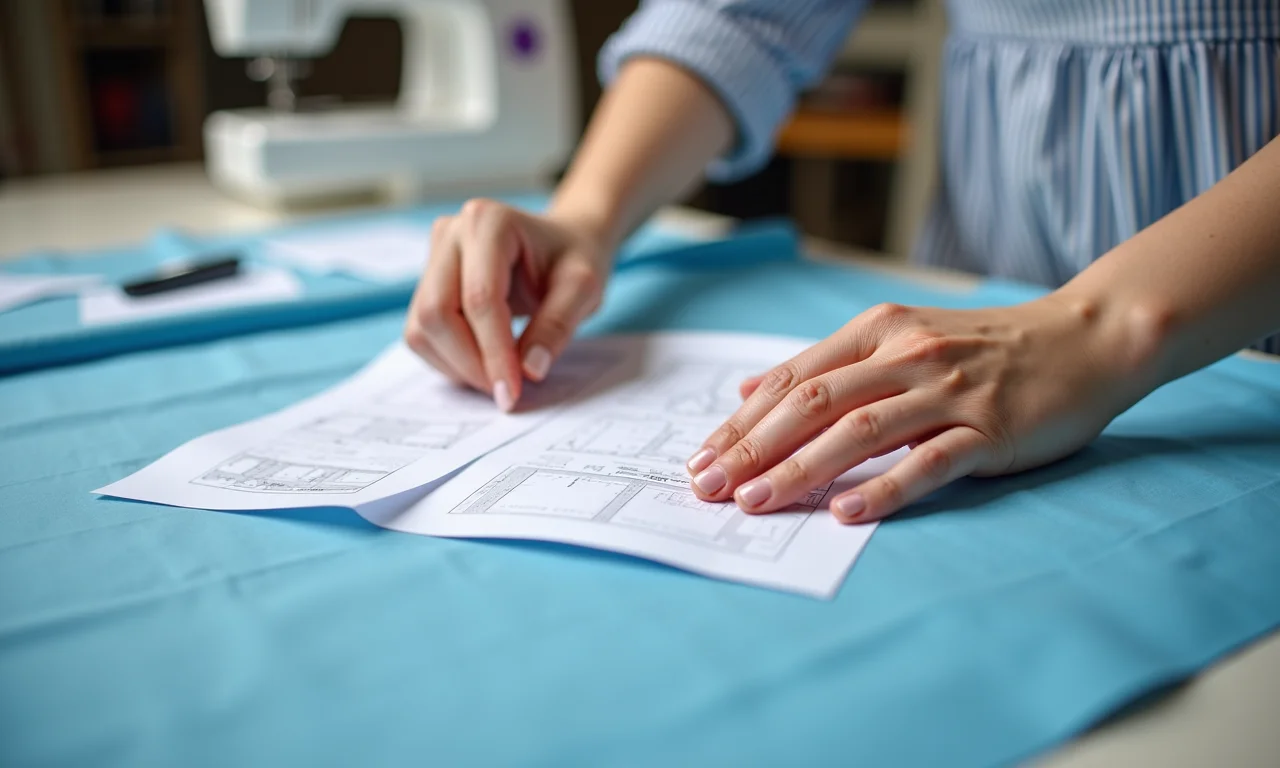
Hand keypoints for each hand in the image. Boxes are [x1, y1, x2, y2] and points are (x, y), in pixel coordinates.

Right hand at [404, 199, 610, 410]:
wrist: (561, 244)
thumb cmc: (573, 259)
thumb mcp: (583, 288)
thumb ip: (558, 325)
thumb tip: (529, 370)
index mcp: (489, 222)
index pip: (480, 298)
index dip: (494, 352)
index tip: (513, 391)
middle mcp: (450, 234)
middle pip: (437, 313)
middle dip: (470, 362)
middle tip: (507, 391)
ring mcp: (432, 258)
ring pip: (422, 328)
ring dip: (457, 365)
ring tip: (500, 376)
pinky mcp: (426, 284)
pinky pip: (421, 333)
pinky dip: (448, 360)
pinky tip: (483, 363)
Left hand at [686, 296, 1150, 523]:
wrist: (1086, 338)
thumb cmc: (985, 348)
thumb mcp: (900, 337)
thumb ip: (828, 364)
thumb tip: (749, 390)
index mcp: (879, 331)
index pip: (794, 379)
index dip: (742, 422)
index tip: (701, 458)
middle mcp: (907, 356)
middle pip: (813, 404)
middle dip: (752, 449)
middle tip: (708, 487)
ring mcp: (949, 392)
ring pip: (859, 431)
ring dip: (800, 468)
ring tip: (756, 502)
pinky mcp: (989, 430)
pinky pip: (928, 463)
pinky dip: (884, 488)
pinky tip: (844, 512)